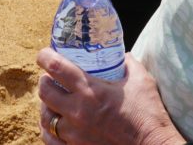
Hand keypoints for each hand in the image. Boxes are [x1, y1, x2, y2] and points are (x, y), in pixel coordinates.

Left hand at [36, 49, 182, 144]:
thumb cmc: (148, 114)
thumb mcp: (141, 80)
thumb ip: (128, 63)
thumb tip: (121, 55)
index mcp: (90, 90)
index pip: (55, 67)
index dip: (44, 57)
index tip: (45, 55)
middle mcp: (77, 111)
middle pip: (44, 91)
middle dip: (44, 81)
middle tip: (51, 78)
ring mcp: (74, 133)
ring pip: (45, 117)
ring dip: (46, 106)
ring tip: (52, 102)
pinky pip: (50, 140)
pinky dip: (49, 130)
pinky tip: (55, 124)